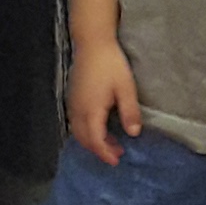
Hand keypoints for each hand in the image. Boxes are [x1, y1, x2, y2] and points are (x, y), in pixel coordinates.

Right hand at [70, 41, 145, 165]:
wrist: (92, 43)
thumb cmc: (111, 64)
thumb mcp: (126, 88)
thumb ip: (129, 112)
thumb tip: (133, 134)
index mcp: (91, 111)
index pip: (96, 140)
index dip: (106, 153)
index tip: (117, 160)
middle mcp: (77, 111)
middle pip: (84, 140)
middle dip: (99, 150)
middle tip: (117, 154)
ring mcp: (72, 104)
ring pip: (78, 132)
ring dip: (92, 141)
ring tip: (111, 143)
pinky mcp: (71, 98)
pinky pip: (75, 123)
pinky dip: (86, 132)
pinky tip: (99, 127)